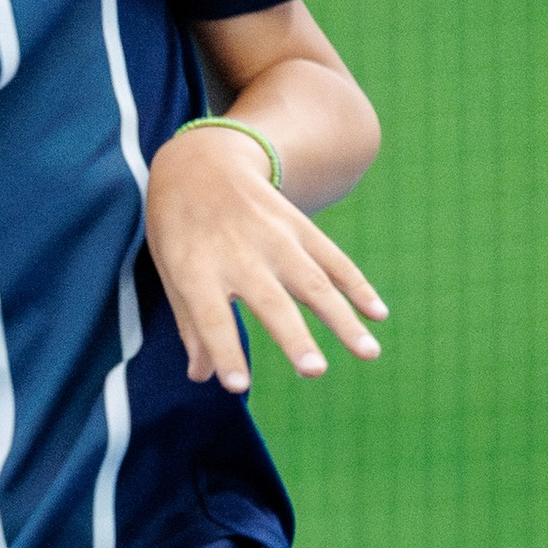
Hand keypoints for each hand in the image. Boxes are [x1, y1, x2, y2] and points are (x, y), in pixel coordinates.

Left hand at [145, 126, 385, 393]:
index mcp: (195, 267)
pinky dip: (358, 285)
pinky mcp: (299, 226)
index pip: (209, 317)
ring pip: (313, 283)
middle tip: (315, 372)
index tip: (236, 386)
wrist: (202, 160)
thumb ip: (190, 322)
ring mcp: (274, 237)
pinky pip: (333, 258)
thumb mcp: (169, 269)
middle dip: (294, 338)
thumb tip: (202, 376)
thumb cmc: (179, 227)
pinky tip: (377, 314)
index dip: (224, 350)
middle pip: (270, 301)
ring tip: (368, 352)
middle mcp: (238, 253)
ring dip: (343, 319)